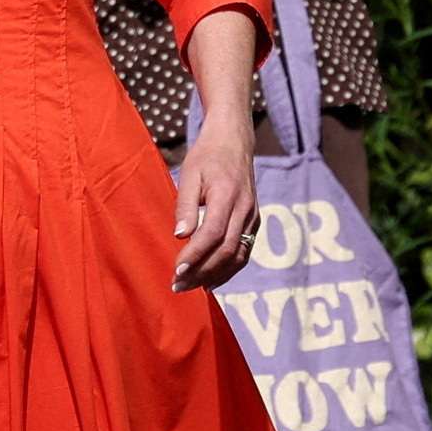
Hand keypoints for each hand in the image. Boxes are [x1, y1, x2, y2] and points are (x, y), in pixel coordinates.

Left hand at [171, 112, 256, 292]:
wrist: (233, 142)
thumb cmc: (206, 157)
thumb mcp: (190, 174)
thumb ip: (185, 205)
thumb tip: (180, 235)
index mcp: (227, 196)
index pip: (212, 234)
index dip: (195, 255)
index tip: (177, 271)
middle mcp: (245, 210)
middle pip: (226, 250)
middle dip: (202, 272)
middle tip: (178, 286)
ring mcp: (252, 217)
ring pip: (238, 255)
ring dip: (216, 275)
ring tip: (193, 288)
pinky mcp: (254, 222)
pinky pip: (244, 251)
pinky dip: (228, 268)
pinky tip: (212, 279)